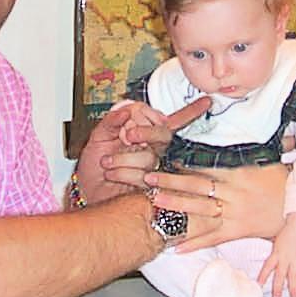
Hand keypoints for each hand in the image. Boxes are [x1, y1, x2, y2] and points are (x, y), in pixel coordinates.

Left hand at [76, 96, 210, 202]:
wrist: (88, 194)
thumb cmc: (94, 170)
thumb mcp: (98, 139)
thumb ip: (110, 122)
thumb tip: (126, 109)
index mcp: (145, 136)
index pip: (170, 121)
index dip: (190, 111)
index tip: (207, 102)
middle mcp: (153, 151)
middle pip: (164, 135)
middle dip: (146, 132)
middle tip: (128, 136)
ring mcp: (154, 169)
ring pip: (150, 156)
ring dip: (124, 157)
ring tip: (107, 163)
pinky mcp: (151, 188)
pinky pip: (143, 175)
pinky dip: (123, 172)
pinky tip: (112, 174)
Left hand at [145, 162, 288, 250]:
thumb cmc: (282, 183)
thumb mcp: (265, 161)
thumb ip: (244, 152)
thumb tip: (230, 132)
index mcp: (239, 172)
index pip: (206, 165)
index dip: (184, 162)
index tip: (164, 157)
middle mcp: (234, 192)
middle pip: (197, 185)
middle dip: (171, 181)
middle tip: (148, 177)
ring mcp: (234, 213)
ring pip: (200, 210)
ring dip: (176, 206)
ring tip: (154, 202)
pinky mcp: (237, 231)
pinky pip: (213, 237)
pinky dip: (195, 243)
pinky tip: (176, 247)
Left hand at [258, 218, 295, 296]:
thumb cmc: (290, 231)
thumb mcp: (278, 242)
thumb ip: (277, 252)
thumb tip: (273, 261)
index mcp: (276, 253)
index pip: (267, 267)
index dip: (262, 276)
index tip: (258, 285)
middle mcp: (285, 258)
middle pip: (279, 276)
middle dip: (277, 288)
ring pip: (293, 277)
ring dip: (293, 288)